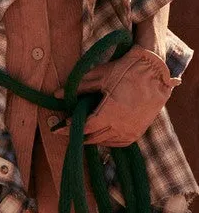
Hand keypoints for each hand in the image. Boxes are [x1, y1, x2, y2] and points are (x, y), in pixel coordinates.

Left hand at [57, 45, 179, 146]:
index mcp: (110, 114)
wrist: (155, 73)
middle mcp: (121, 127)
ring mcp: (131, 132)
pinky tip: (99, 132)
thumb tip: (57, 94)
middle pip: (93, 137)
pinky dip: (106, 139)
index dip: (70, 129)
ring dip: (92, 137)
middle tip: (66, 129)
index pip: (85, 128)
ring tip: (81, 130)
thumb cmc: (126, 71)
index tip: (58, 129)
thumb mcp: (101, 76)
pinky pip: (118, 142)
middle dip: (78, 134)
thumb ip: (79, 87)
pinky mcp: (137, 132)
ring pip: (105, 141)